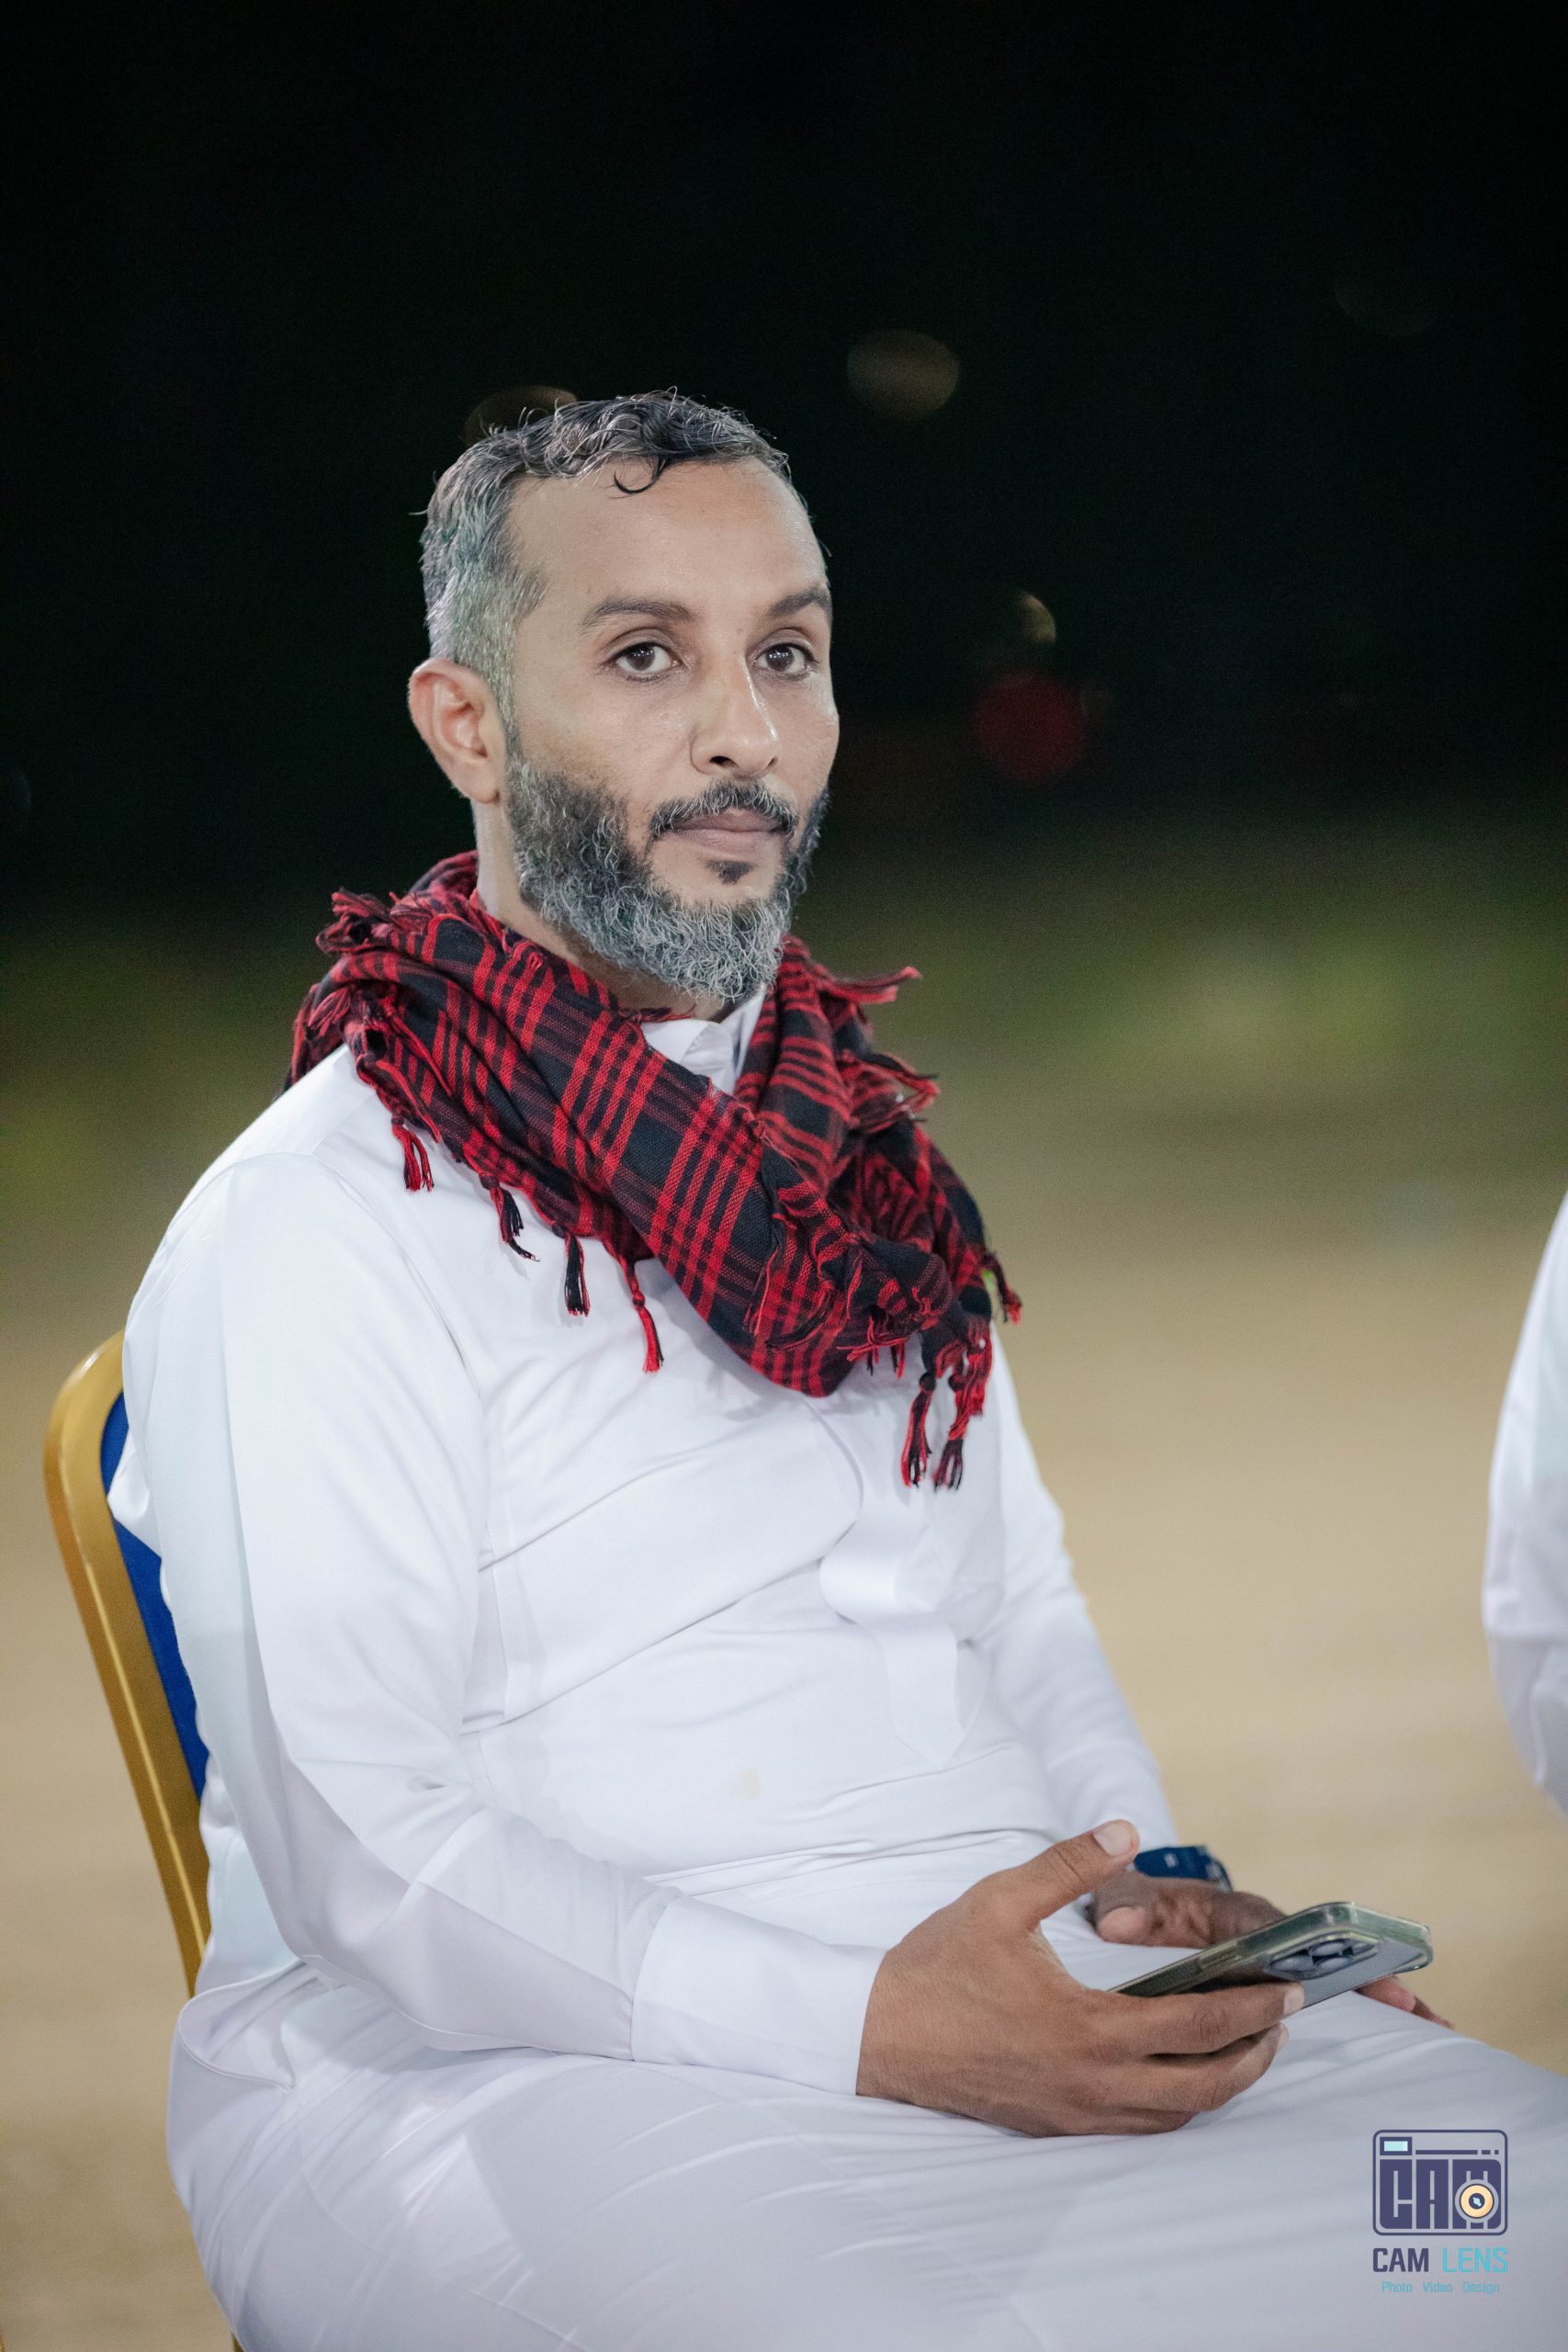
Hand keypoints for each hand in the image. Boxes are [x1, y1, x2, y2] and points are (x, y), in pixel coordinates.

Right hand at [856, 1820, 1299, 2136]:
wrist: (880, 2035)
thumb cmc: (940, 1965)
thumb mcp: (1001, 1898)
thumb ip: (1069, 1864)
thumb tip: (1124, 1831)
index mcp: (1089, 2027)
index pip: (1198, 2026)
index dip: (1254, 2009)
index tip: (1290, 1990)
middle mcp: (1092, 2082)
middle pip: (1205, 2085)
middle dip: (1256, 2053)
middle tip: (1285, 2021)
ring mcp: (1076, 2111)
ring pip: (1176, 2115)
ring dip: (1222, 2084)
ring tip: (1247, 2046)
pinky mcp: (1058, 2123)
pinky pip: (1140, 2125)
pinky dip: (1179, 2103)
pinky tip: (1182, 2072)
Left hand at [1089, 1872, 1453, 2027]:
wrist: (1131, 1908)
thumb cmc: (1132, 1905)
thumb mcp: (1122, 1903)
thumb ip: (1123, 1908)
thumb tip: (1119, 1923)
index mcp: (1228, 1912)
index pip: (1268, 1927)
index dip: (1303, 1946)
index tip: (1335, 1965)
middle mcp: (1259, 1932)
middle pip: (1320, 1954)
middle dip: (1366, 1975)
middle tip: (1417, 2006)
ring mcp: (1272, 1958)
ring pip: (1331, 1975)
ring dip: (1379, 1997)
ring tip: (1435, 2027)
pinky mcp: (1273, 1980)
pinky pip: (1323, 1992)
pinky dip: (1364, 2007)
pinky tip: (1409, 2033)